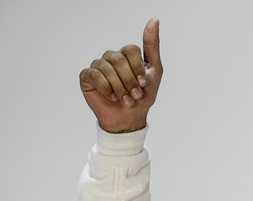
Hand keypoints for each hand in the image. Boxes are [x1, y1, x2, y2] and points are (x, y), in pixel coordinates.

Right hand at [79, 18, 162, 132]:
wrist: (130, 118)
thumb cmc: (143, 96)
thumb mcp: (155, 72)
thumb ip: (152, 46)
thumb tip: (154, 19)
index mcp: (127, 55)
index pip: (131, 50)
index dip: (138, 68)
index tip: (144, 84)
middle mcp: (111, 57)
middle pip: (119, 59)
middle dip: (129, 81)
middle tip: (134, 96)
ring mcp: (98, 66)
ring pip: (107, 68)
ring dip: (119, 88)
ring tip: (125, 100)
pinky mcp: (87, 77)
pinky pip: (94, 75)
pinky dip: (106, 89)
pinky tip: (112, 98)